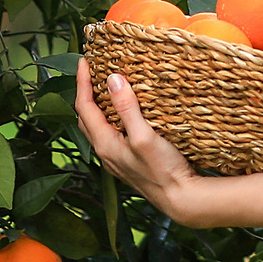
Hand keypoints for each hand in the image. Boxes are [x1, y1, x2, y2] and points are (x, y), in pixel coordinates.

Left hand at [76, 57, 209, 225]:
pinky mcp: (127, 162)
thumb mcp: (144, 136)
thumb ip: (127, 108)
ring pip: (97, 127)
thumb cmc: (163, 170)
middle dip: (84, 92)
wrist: (180, 199)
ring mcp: (116, 159)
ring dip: (96, 106)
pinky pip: (109, 134)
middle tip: (91, 72)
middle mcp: (105, 152)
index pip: (84, 107)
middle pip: (85, 117)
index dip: (82, 82)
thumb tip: (112, 79)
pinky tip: (123, 114)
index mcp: (105, 144)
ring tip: (105, 88)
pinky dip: (109, 118)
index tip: (84, 61)